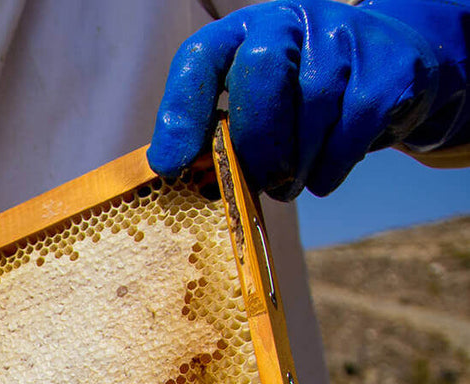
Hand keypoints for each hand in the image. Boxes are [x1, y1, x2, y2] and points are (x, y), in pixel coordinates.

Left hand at [149, 0, 469, 199]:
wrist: (385, 72)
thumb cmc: (295, 102)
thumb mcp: (249, 105)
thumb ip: (213, 132)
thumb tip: (176, 172)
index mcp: (242, 32)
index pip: (201, 58)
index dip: (181, 113)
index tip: (171, 166)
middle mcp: (292, 21)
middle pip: (261, 74)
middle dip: (254, 144)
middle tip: (257, 182)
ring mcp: (345, 36)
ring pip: (313, 109)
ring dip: (295, 166)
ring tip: (288, 183)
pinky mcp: (390, 68)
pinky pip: (352, 131)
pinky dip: (330, 168)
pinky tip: (322, 174)